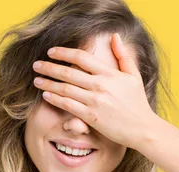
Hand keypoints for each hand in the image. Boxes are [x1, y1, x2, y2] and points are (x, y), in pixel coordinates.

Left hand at [32, 33, 159, 148]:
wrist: (142, 128)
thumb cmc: (137, 102)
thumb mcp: (133, 75)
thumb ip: (123, 55)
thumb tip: (115, 36)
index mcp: (109, 74)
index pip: (81, 58)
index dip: (64, 53)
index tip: (51, 51)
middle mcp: (100, 86)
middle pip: (68, 72)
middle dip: (49, 67)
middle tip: (36, 65)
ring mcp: (95, 101)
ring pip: (65, 89)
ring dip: (48, 83)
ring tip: (36, 79)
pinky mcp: (91, 117)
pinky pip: (68, 106)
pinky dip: (55, 100)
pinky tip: (45, 95)